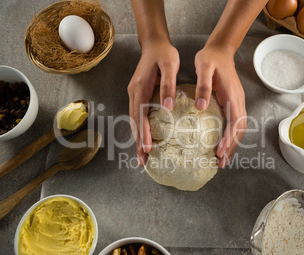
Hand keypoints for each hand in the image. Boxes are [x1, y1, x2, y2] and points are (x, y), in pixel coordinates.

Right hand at [128, 40, 179, 165]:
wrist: (155, 44)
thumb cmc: (164, 54)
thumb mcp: (169, 65)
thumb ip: (168, 85)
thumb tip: (167, 106)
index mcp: (140, 88)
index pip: (141, 115)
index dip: (143, 133)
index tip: (147, 148)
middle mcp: (134, 93)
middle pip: (134, 122)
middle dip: (137, 142)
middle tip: (142, 161)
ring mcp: (135, 94)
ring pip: (134, 120)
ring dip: (138, 138)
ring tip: (142, 155)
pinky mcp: (139, 94)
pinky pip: (138, 115)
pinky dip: (140, 129)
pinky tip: (145, 138)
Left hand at [194, 45, 246, 167]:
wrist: (220, 49)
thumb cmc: (210, 58)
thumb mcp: (203, 67)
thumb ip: (203, 86)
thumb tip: (200, 107)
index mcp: (232, 95)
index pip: (234, 122)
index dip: (228, 139)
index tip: (220, 152)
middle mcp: (238, 100)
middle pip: (240, 129)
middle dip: (232, 147)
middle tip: (221, 162)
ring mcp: (237, 101)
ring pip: (240, 127)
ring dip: (233, 143)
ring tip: (223, 158)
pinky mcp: (233, 102)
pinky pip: (235, 122)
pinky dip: (231, 135)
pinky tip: (222, 142)